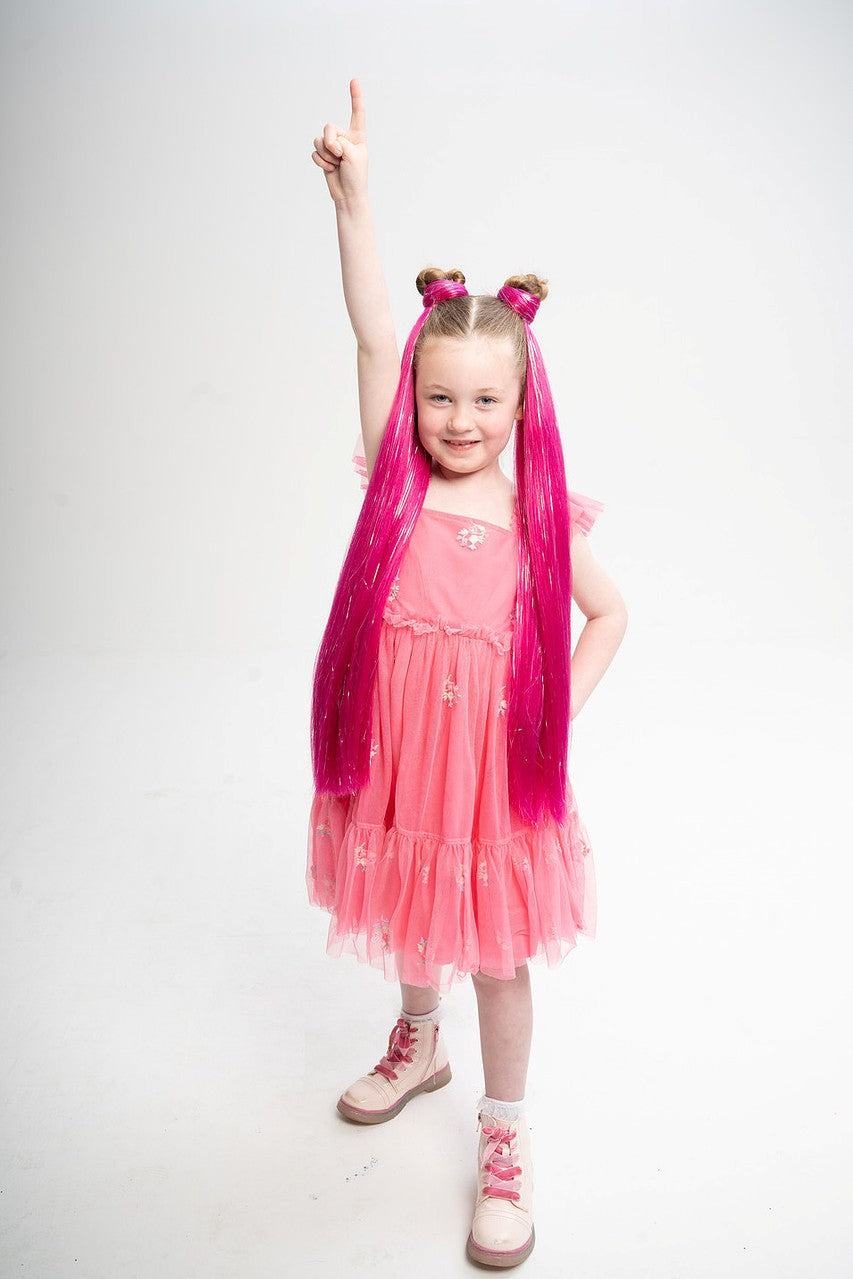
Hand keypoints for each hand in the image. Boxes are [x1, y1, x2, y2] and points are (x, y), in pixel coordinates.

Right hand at [311, 78, 367, 204]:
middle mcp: (344, 138)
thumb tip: (325, 142)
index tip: (354, 80)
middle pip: (329, 127)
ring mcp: (333, 147)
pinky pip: (315, 152)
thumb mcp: (353, 154)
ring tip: (337, 165)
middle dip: (331, 141)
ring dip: (326, 154)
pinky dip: (321, 161)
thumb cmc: (356, 176)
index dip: (355, 97)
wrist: (348, 195)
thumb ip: (339, 141)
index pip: (357, 113)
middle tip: (339, 155)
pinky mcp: (324, 156)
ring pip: (320, 140)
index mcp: (357, 135)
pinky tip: (330, 169)